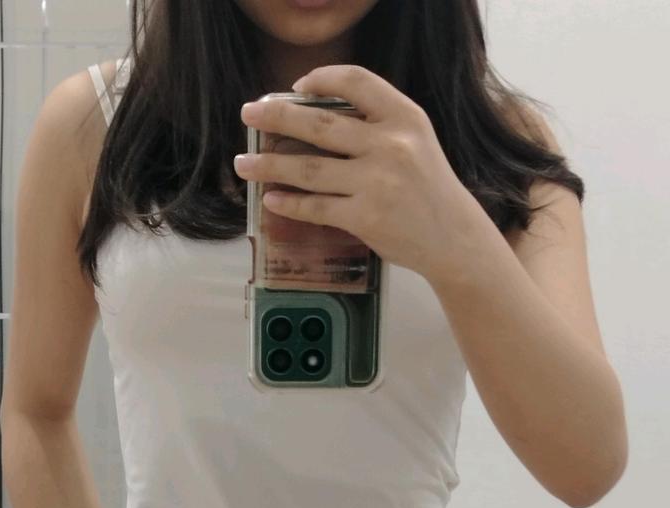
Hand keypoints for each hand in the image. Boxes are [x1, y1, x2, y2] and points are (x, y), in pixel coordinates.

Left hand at [235, 63, 482, 286]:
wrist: (453, 238)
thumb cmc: (428, 189)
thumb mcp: (415, 142)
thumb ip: (377, 125)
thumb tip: (315, 120)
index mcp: (404, 117)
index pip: (355, 81)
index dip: (321, 79)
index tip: (296, 89)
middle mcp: (391, 145)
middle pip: (318, 125)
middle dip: (276, 117)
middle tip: (248, 113)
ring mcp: (377, 182)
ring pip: (308, 169)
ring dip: (269, 165)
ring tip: (243, 164)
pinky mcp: (365, 217)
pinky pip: (316, 207)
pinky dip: (289, 203)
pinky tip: (272, 198)